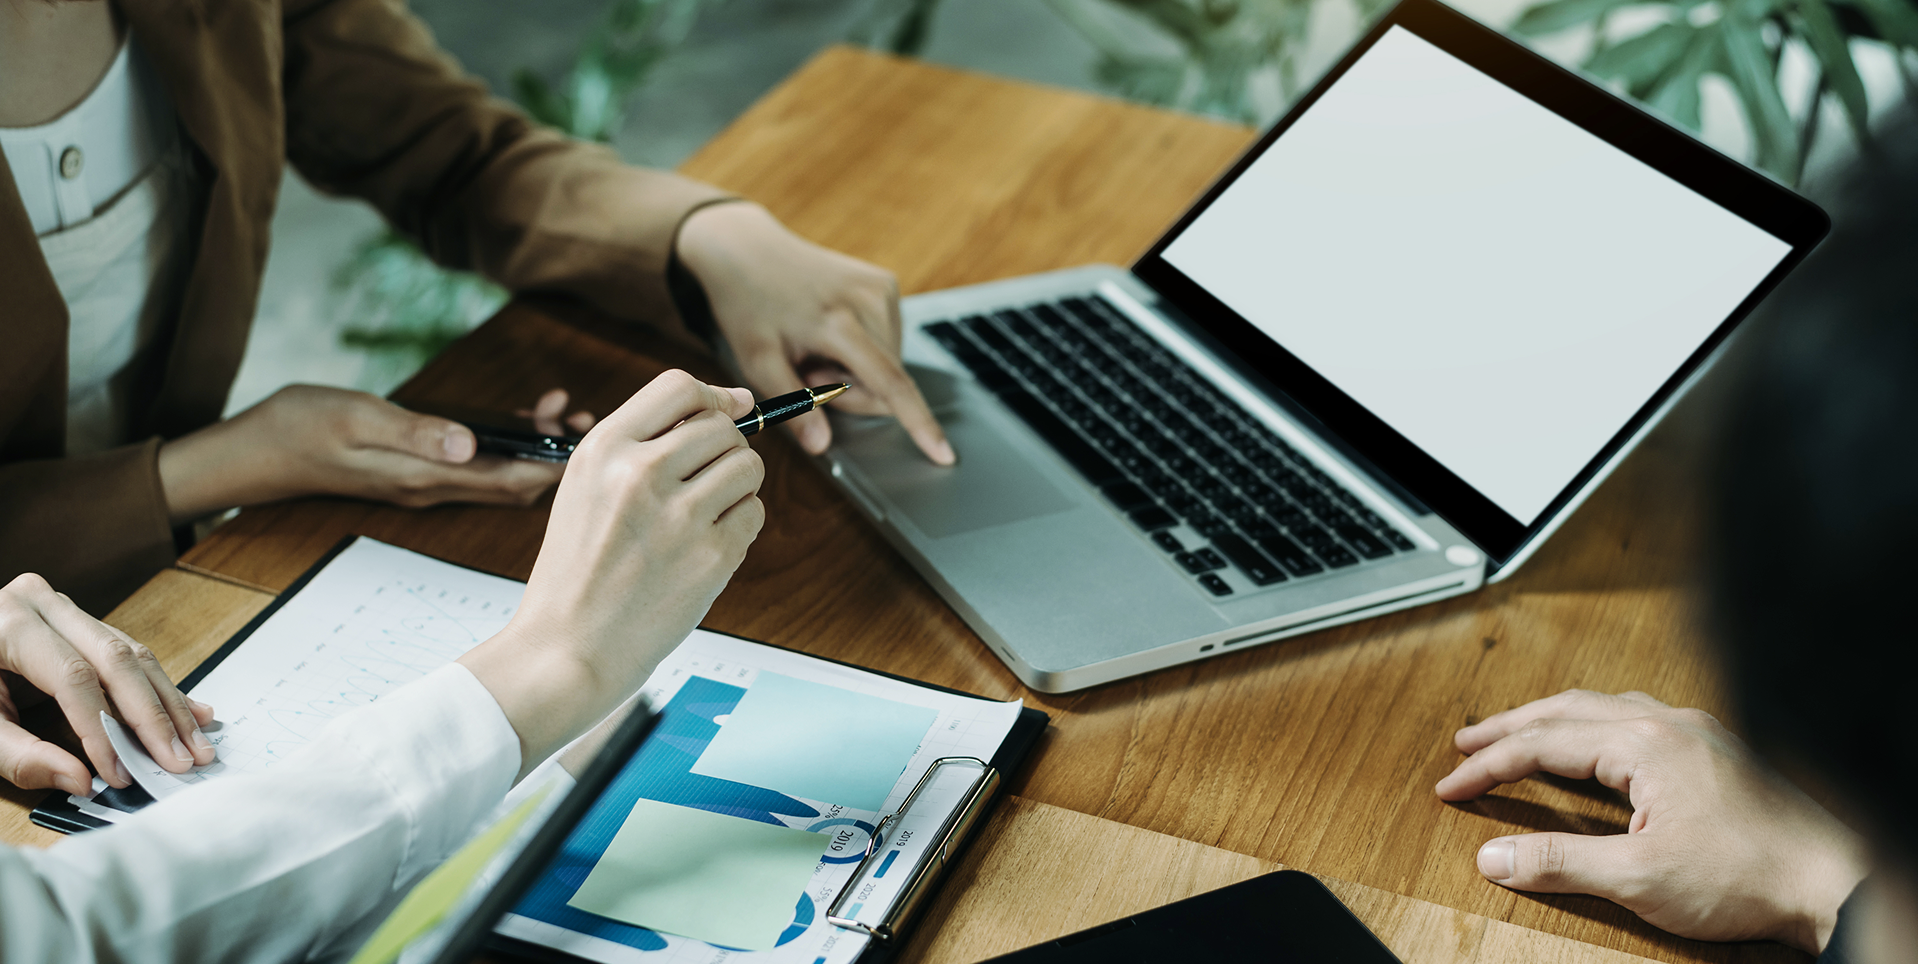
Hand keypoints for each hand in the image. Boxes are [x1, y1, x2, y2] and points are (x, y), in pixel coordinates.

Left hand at [0, 574, 215, 794]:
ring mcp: (63, 608)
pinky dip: (158, 689)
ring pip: (131, 655)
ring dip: (167, 705)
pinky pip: (127, 653)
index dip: (102, 729)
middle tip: (181, 759)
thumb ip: (19, 757)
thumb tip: (80, 781)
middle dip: (153, 716)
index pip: (72, 678)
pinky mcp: (77, 622)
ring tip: (194, 745)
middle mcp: (42, 604)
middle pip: (115, 660)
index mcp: (7, 622)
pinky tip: (191, 714)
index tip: (122, 772)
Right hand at [158, 385, 591, 523]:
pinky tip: (515, 417)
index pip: (509, 482)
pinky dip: (503, 444)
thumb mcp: (357, 419)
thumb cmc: (299, 427)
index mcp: (424, 477)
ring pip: (496, 474)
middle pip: (514, 484)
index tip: (587, 440)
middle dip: (554, 455)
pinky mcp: (415, 471)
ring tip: (558, 411)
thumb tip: (472, 443)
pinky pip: (474, 466)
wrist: (253, 452)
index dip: (553, 465)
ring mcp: (424, 482)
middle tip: (580, 417)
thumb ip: (417, 432)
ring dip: (531, 446)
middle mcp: (432, 487)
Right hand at [459, 370, 763, 774]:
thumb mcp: (585, 486)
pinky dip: (739, 526)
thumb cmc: (578, 569)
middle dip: (725, 450)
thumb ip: (646, 441)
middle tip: (703, 484)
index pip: (680, 387)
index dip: (714, 396)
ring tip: (703, 515)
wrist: (568, 646)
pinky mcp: (711, 556)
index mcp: (603, 449)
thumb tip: (736, 403)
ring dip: (737, 486)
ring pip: (748, 465)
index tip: (730, 409)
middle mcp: (640, 473)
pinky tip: (704, 546)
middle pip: (722, 427)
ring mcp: (679, 515)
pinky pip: (754, 513)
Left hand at [675, 201, 954, 464]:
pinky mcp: (885, 283)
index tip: (945, 455)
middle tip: (808, 371)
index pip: (890, 383)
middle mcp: (869, 299)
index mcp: (837, 321)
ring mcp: (882, 288)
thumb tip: (822, 446)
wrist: (748, 250)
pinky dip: (862, 348)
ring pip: (890, 364)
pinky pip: (887, 341)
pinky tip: (830, 330)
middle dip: (852, 392)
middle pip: (888, 382)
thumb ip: (793, 404)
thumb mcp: (757, 360)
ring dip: (856, 370)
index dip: (919, 423)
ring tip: (816, 346)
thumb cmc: (748, 305)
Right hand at [1435, 689, 1869, 952]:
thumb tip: (1494, 857)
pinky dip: (1594, 726)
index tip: (1452, 785)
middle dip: (1509, 726)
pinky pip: (1637, 717)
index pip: (1542, 743)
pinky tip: (1595, 743)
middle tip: (1465, 742)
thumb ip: (1559, 862)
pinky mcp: (1716, 750)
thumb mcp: (1638, 879)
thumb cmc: (1748, 877)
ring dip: (1552, 719)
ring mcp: (1697, 732)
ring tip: (1518, 734)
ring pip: (1603, 707)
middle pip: (1565, 709)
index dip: (1489, 765)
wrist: (1831, 881)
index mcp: (1643, 744)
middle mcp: (1669, 724)